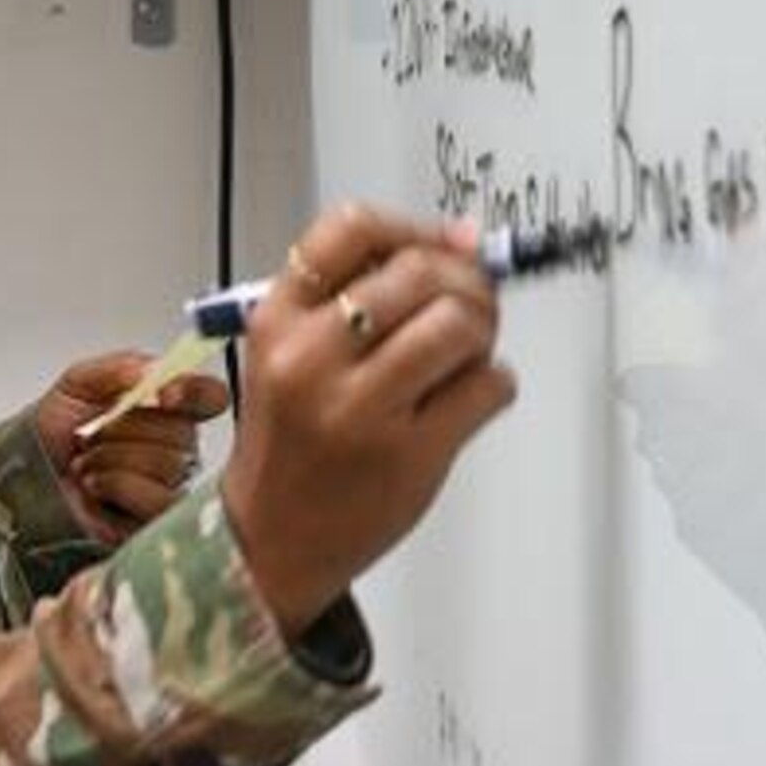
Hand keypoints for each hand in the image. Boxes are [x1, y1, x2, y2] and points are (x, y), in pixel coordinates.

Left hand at [35, 352, 230, 544]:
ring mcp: (167, 484)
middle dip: (127, 429)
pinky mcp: (154, 520)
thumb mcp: (79, 382)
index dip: (195, 393)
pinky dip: (117, 486)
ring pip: (169, 465)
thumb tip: (156, 371)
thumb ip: (121, 368)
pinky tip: (95, 486)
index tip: (165, 394)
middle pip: (184, 433)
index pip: (210, 396)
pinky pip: (157, 499)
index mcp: (166, 407)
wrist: (23, 474)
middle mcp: (174, 446)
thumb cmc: (52, 431)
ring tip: (88, 462)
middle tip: (94, 433)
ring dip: (114, 458)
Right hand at [220, 207, 515, 637]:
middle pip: (419, 271)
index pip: (351, 229)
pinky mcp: (411, 454)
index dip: (412, 227)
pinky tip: (467, 398)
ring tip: (466, 353)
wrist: (271, 537)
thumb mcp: (290, 350)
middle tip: (467, 305)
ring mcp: (361, 408)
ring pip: (459, 324)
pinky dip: (494, 384)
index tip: (440, 243)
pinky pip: (488, 386)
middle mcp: (312, 357)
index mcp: (277, 320)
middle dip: (463, 282)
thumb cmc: (291, 441)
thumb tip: (462, 240)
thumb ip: (356, 292)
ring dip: (482, 331)